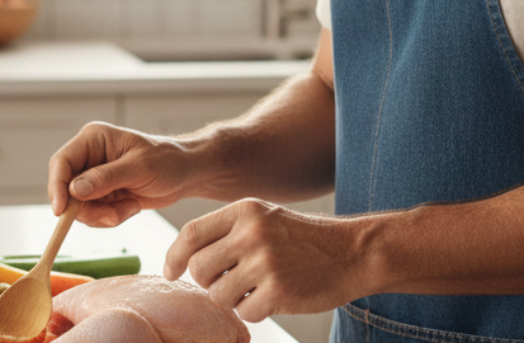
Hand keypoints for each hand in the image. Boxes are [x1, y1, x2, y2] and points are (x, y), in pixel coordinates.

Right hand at [47, 121, 193, 226]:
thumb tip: (73, 190)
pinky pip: (93, 214)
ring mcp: (93, 177)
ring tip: (130, 207)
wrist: (185, 174)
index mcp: (93, 139)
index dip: (57, 187)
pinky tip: (131, 207)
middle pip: (66, 189)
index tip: (61, 212)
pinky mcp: (101, 194)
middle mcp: (88, 157)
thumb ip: (105, 178)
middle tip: (113, 216)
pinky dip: (111, 217)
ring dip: (104, 215)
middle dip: (88, 209)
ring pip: (79, 207)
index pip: (62, 162)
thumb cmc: (167, 162)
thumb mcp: (139, 169)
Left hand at [163, 199, 369, 322]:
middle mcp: (251, 233)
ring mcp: (265, 262)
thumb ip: (228, 231)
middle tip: (229, 281)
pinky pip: (245, 312)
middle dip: (208, 282)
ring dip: (233, 299)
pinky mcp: (279, 291)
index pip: (191, 234)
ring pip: (219, 295)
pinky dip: (255, 311)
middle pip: (200, 268)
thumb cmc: (303, 239)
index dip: (174, 256)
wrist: (352, 252)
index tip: (171, 272)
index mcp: (244, 211)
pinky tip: (274, 297)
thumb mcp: (265, 217)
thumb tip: (185, 258)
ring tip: (257, 287)